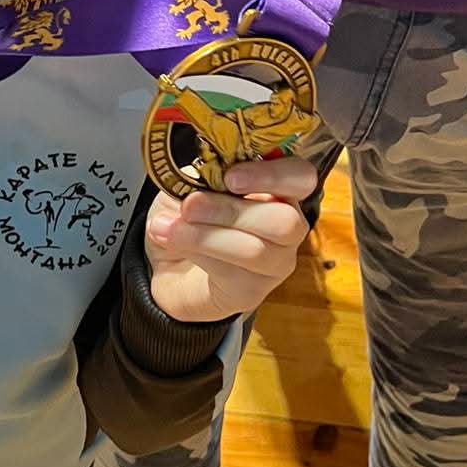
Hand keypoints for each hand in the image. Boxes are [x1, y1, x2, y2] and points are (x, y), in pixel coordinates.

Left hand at [144, 157, 317, 323]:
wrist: (168, 264)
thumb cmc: (188, 218)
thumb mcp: (189, 184)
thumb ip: (204, 177)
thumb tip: (203, 176)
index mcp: (277, 189)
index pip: (301, 177)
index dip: (273, 175)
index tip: (231, 176)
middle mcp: (287, 226)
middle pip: (285, 221)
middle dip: (230, 210)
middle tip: (189, 206)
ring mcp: (275, 263)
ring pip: (255, 251)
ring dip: (206, 236)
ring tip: (165, 227)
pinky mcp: (253, 291)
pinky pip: (231, 273)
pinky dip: (196, 254)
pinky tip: (170, 242)